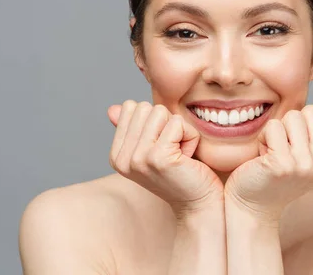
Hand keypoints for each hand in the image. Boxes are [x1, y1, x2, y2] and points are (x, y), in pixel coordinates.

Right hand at [108, 101, 223, 216]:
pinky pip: (178, 123)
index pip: (131, 108)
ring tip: (180, 154)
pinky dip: (190, 136)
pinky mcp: (159, 158)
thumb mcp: (152, 149)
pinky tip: (189, 158)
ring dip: (180, 130)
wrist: (198, 205)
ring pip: (161, 112)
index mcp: (117, 155)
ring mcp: (138, 158)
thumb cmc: (180, 174)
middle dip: (167, 124)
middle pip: (146, 108)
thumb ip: (133, 128)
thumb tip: (113, 108)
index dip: (155, 121)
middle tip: (174, 150)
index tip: (163, 146)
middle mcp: (123, 158)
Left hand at [224, 105, 312, 221]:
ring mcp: (305, 165)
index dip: (309, 122)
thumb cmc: (283, 175)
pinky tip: (264, 157)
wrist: (256, 203)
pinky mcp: (281, 164)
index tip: (300, 144)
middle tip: (285, 148)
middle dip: (293, 124)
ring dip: (278, 131)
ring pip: (292, 116)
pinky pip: (273, 126)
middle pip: (311, 111)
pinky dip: (264, 137)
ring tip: (275, 152)